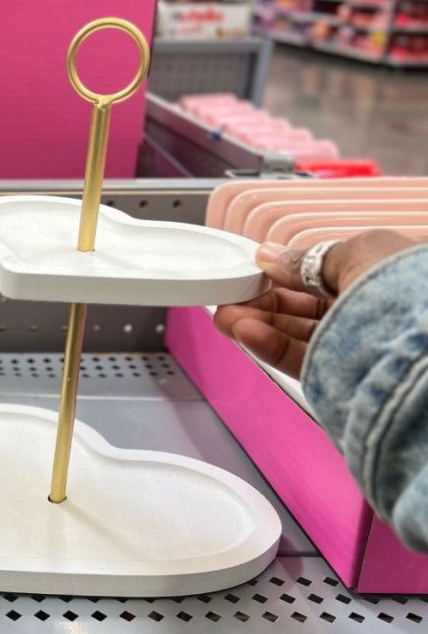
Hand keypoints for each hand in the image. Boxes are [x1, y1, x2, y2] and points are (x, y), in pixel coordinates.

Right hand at [214, 228, 418, 378]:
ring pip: (296, 335)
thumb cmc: (404, 290)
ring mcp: (355, 348)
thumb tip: (271, 257)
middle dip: (262, 302)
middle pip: (303, 308)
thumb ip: (308, 259)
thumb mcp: (356, 253)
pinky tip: (245, 332)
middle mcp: (369, 314)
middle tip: (230, 298)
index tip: (254, 272)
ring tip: (226, 317)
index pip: (323, 277)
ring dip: (257, 324)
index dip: (286, 274)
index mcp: (381, 278)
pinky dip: (269, 346)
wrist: (423, 350)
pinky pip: (299, 360)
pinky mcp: (340, 380)